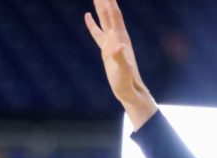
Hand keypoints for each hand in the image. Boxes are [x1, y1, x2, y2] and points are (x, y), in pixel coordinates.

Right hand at [85, 0, 157, 128]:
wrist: (129, 89)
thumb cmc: (126, 81)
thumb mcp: (122, 70)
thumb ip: (119, 57)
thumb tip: (116, 46)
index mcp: (120, 38)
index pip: (114, 15)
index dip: (109, 3)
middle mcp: (117, 36)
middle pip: (109, 13)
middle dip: (105, 0)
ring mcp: (111, 42)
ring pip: (104, 19)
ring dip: (100, 6)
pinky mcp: (106, 49)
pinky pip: (97, 32)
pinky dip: (92, 23)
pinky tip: (87, 15)